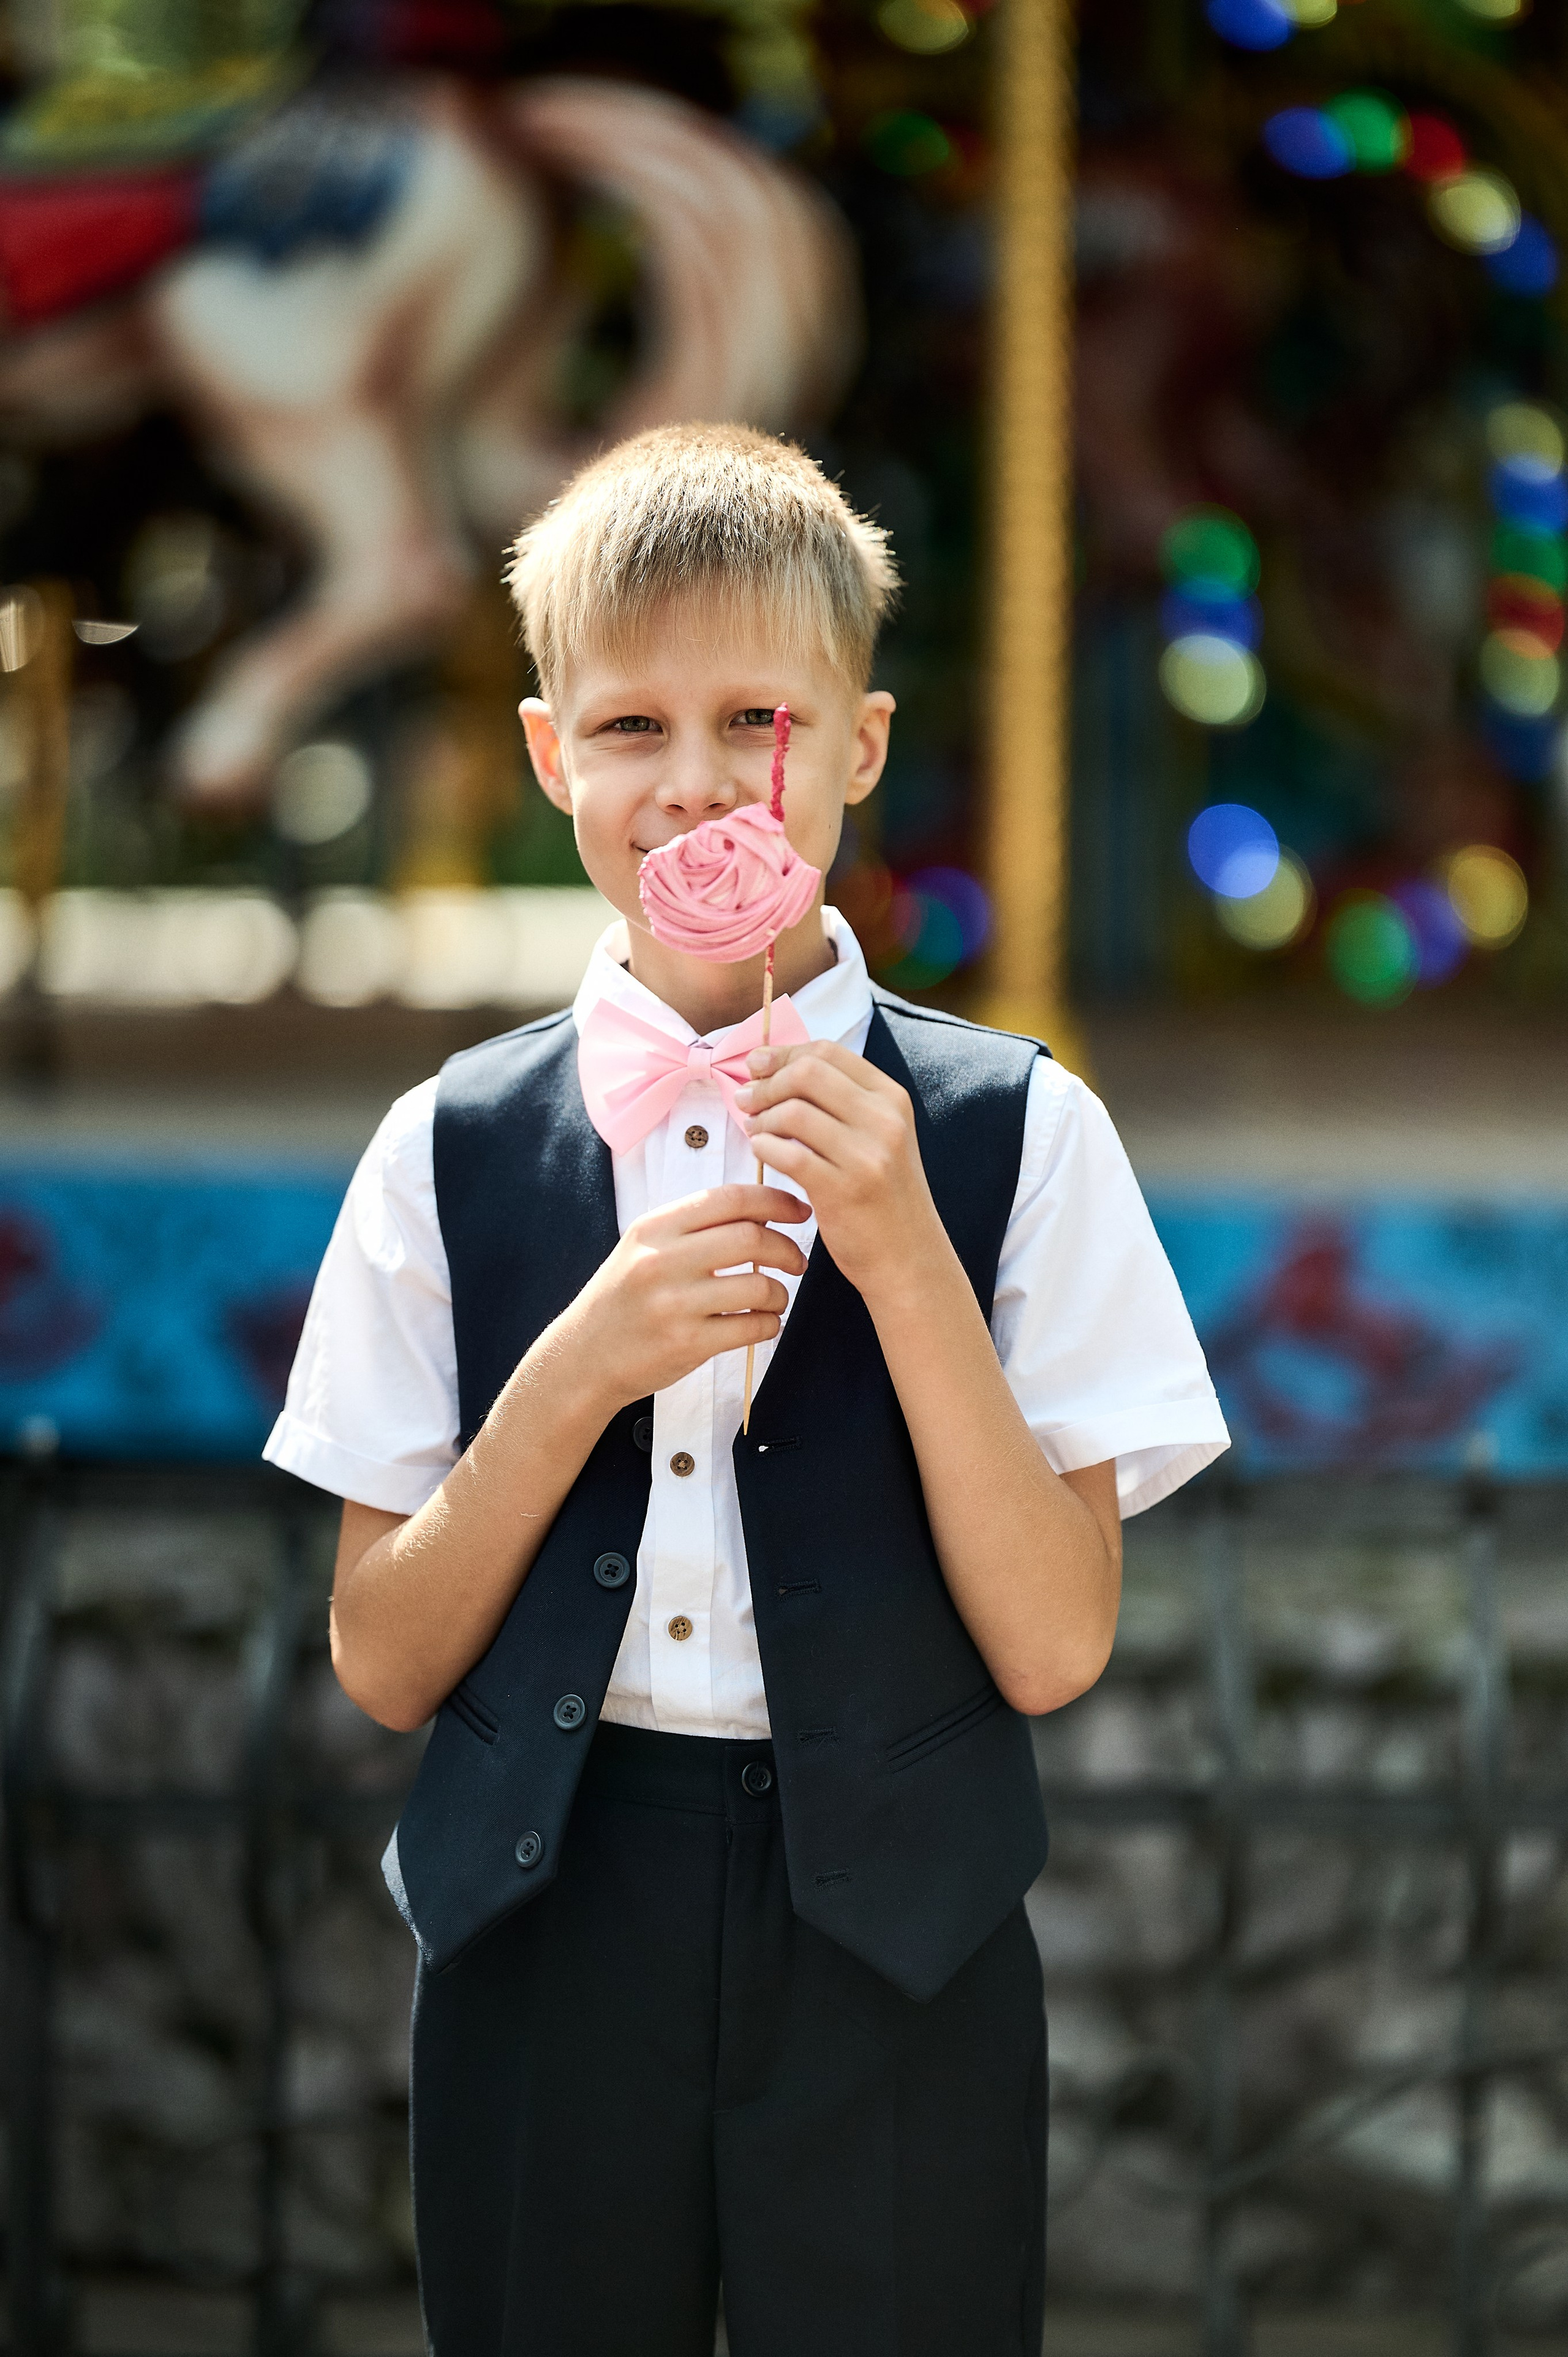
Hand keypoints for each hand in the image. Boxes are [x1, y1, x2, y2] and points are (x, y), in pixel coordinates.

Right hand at [549, 1183, 809, 1411]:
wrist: (585, 1356)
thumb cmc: (623, 1298)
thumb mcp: (644, 1246)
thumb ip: (693, 1226)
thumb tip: (760, 1210)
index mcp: (655, 1227)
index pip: (730, 1199)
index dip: (775, 1200)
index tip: (797, 1210)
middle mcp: (663, 1260)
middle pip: (751, 1238)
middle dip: (786, 1247)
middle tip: (796, 1260)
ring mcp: (675, 1304)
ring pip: (759, 1285)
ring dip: (781, 1292)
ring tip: (776, 1298)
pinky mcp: (687, 1344)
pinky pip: (752, 1326)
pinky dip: (769, 1324)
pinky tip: (762, 1323)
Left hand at [737, 1041, 945, 1300]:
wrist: (908, 1258)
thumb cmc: (882, 1196)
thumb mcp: (879, 1138)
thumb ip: (841, 1103)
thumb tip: (778, 1068)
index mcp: (891, 1098)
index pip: (828, 1052)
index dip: (784, 1054)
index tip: (758, 1065)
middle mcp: (884, 1120)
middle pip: (807, 1073)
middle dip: (766, 1082)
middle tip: (746, 1099)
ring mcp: (867, 1155)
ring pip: (794, 1111)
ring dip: (762, 1117)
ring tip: (755, 1130)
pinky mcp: (844, 1189)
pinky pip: (789, 1154)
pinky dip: (766, 1146)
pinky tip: (762, 1151)